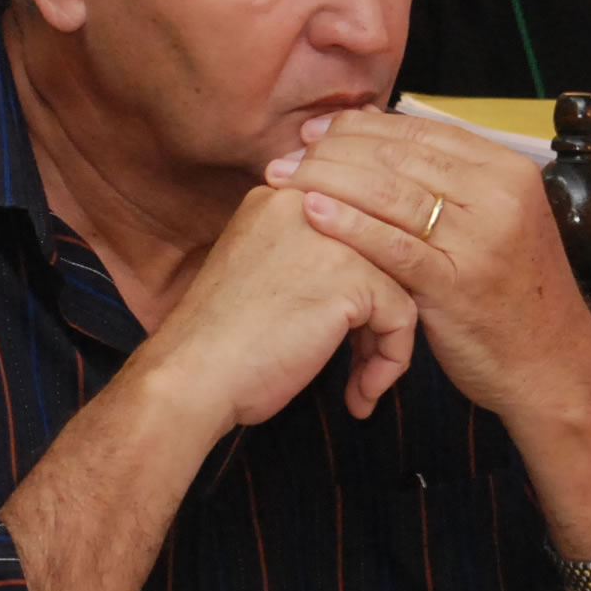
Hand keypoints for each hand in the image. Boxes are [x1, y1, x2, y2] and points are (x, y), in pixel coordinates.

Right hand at [140, 185, 415, 429]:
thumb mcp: (265, 275)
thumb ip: (312, 256)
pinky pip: (401, 315)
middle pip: (387, 248)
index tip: (359, 329)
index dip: (372, 276)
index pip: (361, 220)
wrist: (189, 378)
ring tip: (362, 384)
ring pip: (401, 282)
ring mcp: (332, 235)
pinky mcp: (349, 276)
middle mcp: (308, 201)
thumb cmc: (220, 343)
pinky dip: (389, 361)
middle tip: (366, 360)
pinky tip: (360, 395)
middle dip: (384, 309)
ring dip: (387, 343)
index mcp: (281, 195)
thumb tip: (373, 271)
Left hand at [269, 110, 590, 426]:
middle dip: (335, 149)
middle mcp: (498, 195)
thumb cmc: (515, 295)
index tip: (318, 131)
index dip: (363, 126)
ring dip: (327, 179)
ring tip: (284, 177)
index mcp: (508, 171)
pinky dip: (348, 224)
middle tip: (288, 153)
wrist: (551, 364)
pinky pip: (391, 244)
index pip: (422, 131)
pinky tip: (310, 212)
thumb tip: (388, 144)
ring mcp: (479, 238)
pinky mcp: (456, 282)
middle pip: (400, 155)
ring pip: (390, 192)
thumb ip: (456, 186)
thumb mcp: (499, 223)